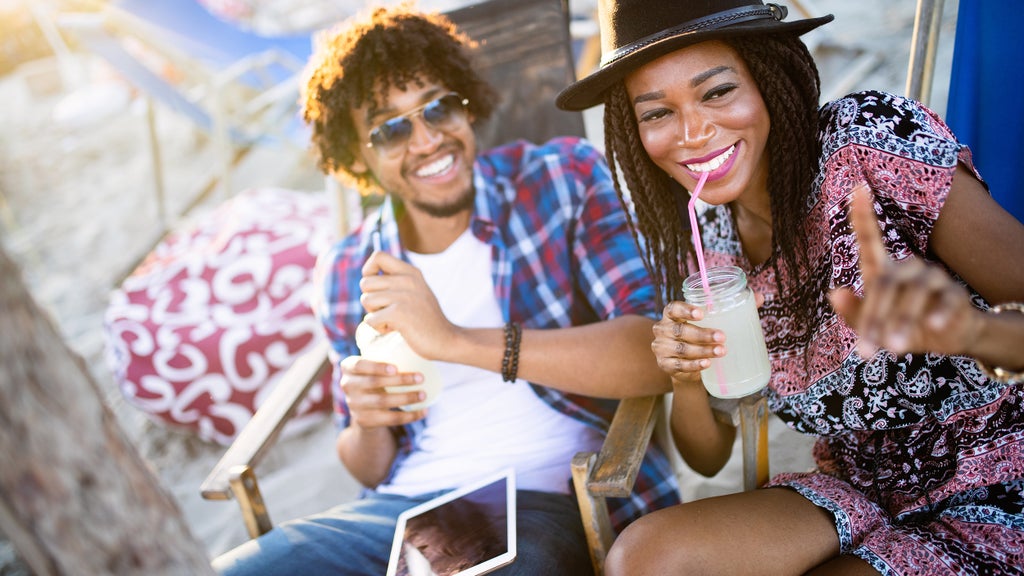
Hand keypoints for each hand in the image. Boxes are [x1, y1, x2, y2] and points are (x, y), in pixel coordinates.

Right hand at [338, 355, 426, 427]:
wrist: (363, 407)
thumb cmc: (374, 376)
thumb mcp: (372, 364)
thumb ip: (383, 353)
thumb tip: (414, 342)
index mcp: (348, 367)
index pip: (359, 365)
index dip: (377, 367)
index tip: (396, 368)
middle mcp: (347, 385)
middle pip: (374, 383)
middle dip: (400, 380)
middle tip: (421, 378)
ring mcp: (354, 404)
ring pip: (383, 401)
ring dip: (406, 398)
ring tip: (423, 395)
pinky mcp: (364, 420)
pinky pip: (389, 419)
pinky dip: (409, 416)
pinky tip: (423, 412)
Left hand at [359, 251, 456, 359]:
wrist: (446, 340)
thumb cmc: (426, 319)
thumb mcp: (416, 291)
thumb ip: (397, 281)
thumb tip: (366, 277)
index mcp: (411, 272)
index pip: (378, 256)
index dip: (368, 272)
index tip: (376, 288)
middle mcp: (407, 280)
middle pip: (365, 282)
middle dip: (370, 300)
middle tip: (387, 310)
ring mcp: (403, 296)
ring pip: (366, 300)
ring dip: (374, 315)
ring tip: (393, 320)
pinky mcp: (398, 313)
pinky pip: (370, 319)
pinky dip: (379, 328)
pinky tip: (395, 329)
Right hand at [651, 300, 724, 385]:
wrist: (685, 364)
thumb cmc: (695, 338)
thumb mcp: (702, 324)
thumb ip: (719, 315)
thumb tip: (753, 304)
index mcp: (670, 315)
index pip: (673, 309)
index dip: (686, 310)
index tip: (701, 314)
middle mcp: (662, 330)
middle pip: (680, 330)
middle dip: (702, 334)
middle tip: (722, 336)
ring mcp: (661, 348)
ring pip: (682, 349)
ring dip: (703, 350)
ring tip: (720, 351)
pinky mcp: (664, 364)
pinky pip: (680, 365)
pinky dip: (695, 365)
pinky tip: (707, 363)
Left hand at [828, 183, 983, 356]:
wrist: (944, 338)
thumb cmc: (899, 326)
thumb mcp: (872, 324)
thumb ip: (851, 311)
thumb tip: (833, 292)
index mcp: (882, 271)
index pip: (870, 239)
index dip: (863, 214)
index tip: (856, 187)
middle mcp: (907, 268)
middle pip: (886, 283)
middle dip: (874, 318)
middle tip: (865, 351)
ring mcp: (933, 278)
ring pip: (913, 293)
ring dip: (902, 322)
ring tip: (893, 349)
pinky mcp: (955, 294)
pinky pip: (946, 300)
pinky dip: (939, 313)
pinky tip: (934, 326)